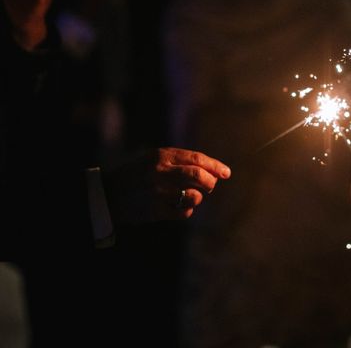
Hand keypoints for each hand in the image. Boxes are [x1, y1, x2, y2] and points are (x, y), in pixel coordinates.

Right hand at [103, 148, 230, 225]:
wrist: (105, 195)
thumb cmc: (135, 176)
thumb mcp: (153, 160)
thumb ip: (180, 162)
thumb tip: (213, 171)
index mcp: (161, 156)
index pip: (197, 159)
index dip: (215, 166)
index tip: (227, 173)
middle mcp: (160, 172)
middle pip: (200, 177)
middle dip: (210, 183)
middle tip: (209, 187)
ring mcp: (158, 192)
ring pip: (195, 196)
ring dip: (197, 198)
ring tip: (187, 197)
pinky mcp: (155, 211)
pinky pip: (184, 212)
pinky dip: (185, 211)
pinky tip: (176, 207)